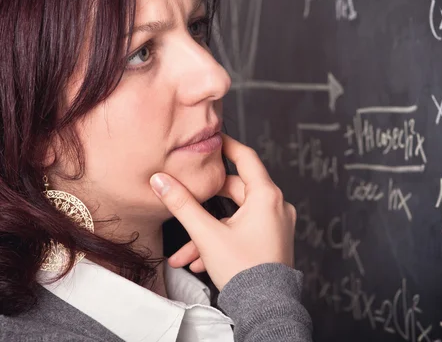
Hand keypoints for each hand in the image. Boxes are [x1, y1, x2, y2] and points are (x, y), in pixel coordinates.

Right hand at [150, 134, 296, 290]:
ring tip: (184, 252)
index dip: (227, 145)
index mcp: (267, 196)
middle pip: (236, 191)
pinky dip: (223, 240)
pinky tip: (199, 260)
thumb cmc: (243, 270)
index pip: (246, 158)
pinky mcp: (273, 240)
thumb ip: (182, 205)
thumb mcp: (207, 234)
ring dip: (209, 231)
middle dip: (204, 206)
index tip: (212, 138)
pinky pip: (244, 231)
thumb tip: (161, 181)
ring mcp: (277, 224)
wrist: (265, 308)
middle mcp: (276, 206)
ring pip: (235, 217)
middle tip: (184, 200)